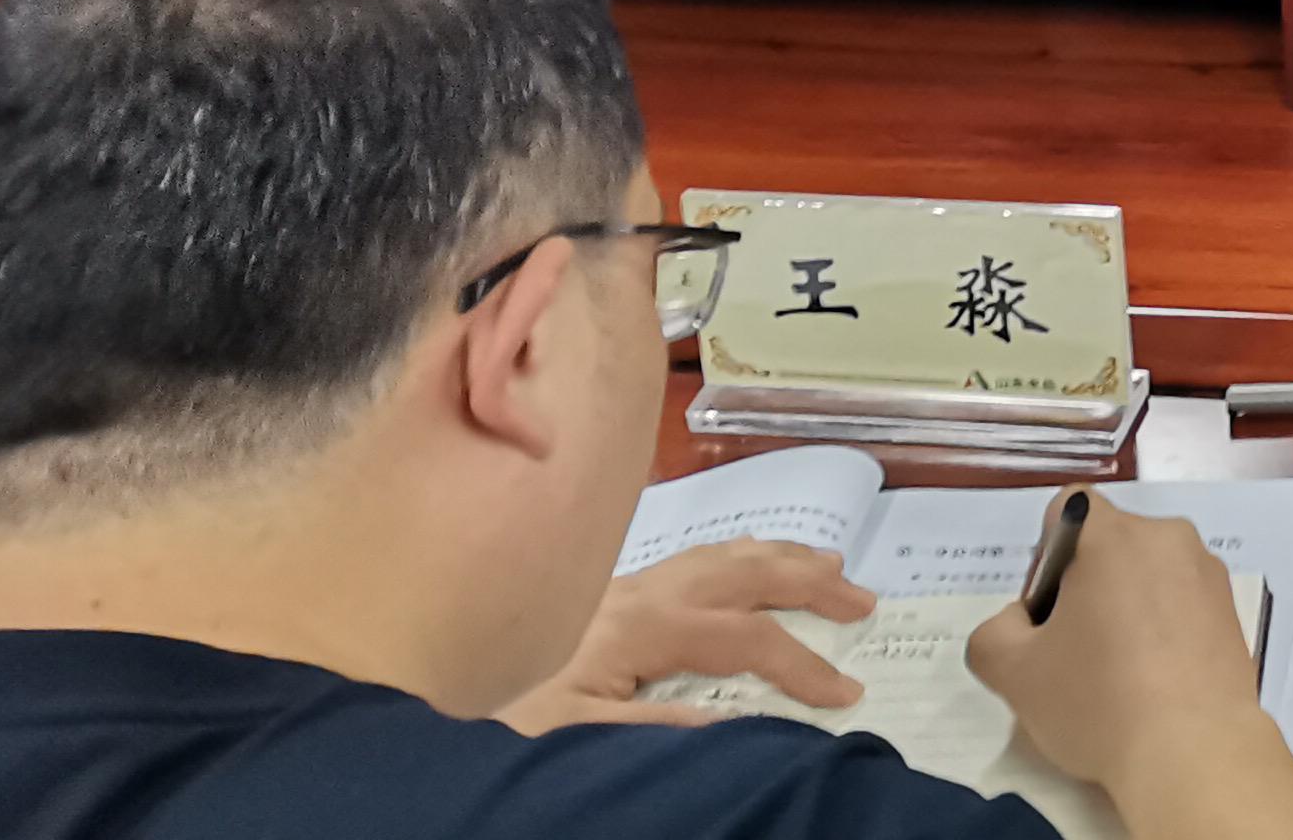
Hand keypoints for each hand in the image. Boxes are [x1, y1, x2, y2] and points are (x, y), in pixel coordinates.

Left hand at [499, 539, 872, 731]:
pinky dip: (736, 555)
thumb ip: (657, 727)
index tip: (847, 692)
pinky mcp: (608, 596)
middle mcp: (641, 593)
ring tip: (826, 563)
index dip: (803, 664)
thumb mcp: (576, 736)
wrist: (429, 676)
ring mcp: (625, 588)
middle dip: (810, 582)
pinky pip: (692, 559)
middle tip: (863, 600)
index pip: (746, 639)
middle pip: (744, 573)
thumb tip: (738, 717)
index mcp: (643, 626)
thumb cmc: (502, 716)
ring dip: (779, 557)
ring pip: (719, 555)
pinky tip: (742, 563)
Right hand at [970, 495, 1292, 837]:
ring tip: (1117, 676)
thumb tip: (1020, 623)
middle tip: (1074, 653)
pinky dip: (1163, 631)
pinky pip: (1182, 605)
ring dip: (1126, 610)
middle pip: (1110, 546)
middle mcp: (1169, 538)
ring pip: (1148, 577)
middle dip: (1085, 589)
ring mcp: (1208, 574)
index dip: (1046, 558)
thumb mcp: (1013, 673)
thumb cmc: (1099, 701)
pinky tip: (1154, 684)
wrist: (1194, 751)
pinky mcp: (1232, 612)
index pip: (1069, 510)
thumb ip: (995, 632)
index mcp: (1115, 536)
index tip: (1048, 614)